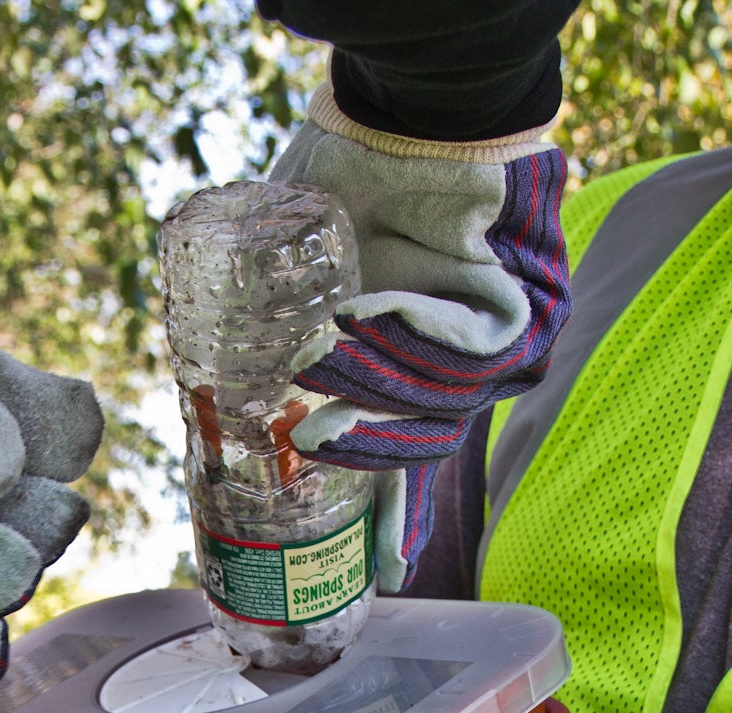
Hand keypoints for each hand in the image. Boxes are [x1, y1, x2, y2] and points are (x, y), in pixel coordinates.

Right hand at [268, 85, 568, 588]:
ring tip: (329, 343)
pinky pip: (465, 351)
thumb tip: (209, 401)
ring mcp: (496, 350)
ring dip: (376, 379)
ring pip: (437, 404)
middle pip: (421, 448)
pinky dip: (413, 328)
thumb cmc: (350, 187)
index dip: (388, 523)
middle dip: (366, 451)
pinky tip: (373, 303)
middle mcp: (460, 375)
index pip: (404, 467)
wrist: (407, 117)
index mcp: (410, 376)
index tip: (376, 576)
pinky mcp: (521, 315)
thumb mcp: (297, 279)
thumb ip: (274, 346)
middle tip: (311, 442)